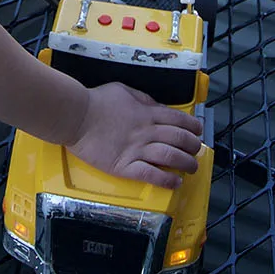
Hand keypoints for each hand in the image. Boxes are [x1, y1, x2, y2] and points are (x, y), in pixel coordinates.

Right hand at [68, 82, 203, 188]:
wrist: (76, 116)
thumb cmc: (97, 101)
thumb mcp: (125, 90)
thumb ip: (144, 99)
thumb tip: (157, 106)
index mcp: (148, 112)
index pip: (180, 120)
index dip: (194, 127)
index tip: (198, 132)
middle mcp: (146, 132)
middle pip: (180, 139)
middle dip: (193, 147)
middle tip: (196, 152)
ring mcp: (136, 150)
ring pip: (171, 158)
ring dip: (186, 164)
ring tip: (191, 168)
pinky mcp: (124, 166)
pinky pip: (151, 175)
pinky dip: (166, 180)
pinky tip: (175, 183)